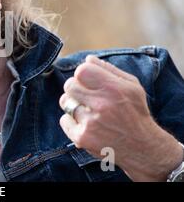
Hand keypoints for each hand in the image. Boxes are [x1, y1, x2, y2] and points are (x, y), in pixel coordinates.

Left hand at [59, 55, 182, 180]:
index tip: (88, 80)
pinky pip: (63, 120)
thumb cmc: (135, 112)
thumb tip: (88, 59)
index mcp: (114, 89)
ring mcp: (91, 123)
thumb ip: (109, 70)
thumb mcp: (132, 86)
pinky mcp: (83, 137)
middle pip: (69, 85)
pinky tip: (86, 124)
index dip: (82, 74)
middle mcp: (102, 105)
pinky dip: (71, 121)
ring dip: (72, 104)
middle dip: (76, 88)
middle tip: (86, 95)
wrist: (143, 147)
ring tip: (87, 109)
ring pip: (65, 102)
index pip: (82, 71)